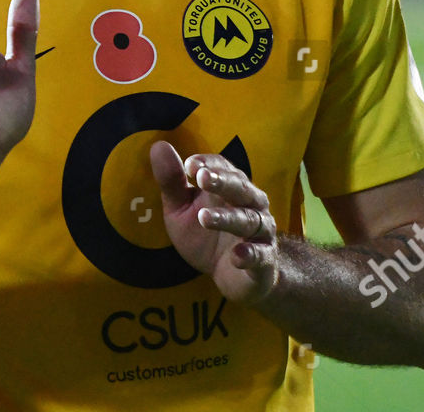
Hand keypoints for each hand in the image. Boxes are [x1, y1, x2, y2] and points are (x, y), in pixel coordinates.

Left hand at [149, 142, 278, 303]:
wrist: (236, 277)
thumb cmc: (206, 236)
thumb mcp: (181, 209)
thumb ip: (172, 181)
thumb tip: (159, 146)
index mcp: (230, 188)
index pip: (223, 168)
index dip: (209, 164)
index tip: (190, 165)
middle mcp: (250, 204)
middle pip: (240, 189)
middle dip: (222, 182)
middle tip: (202, 179)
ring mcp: (260, 232)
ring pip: (248, 220)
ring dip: (227, 218)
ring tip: (204, 218)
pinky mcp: (264, 259)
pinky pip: (261, 255)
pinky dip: (251, 254)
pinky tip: (237, 256)